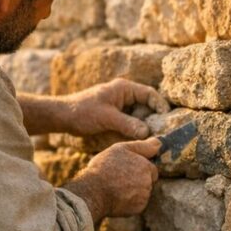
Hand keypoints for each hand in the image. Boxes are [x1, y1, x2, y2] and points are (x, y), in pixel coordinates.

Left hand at [52, 79, 169, 138]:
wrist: (63, 117)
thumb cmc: (82, 112)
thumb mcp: (106, 118)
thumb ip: (128, 124)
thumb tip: (147, 132)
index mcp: (124, 89)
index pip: (149, 94)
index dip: (160, 106)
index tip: (167, 119)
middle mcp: (124, 96)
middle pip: (147, 107)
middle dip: (153, 120)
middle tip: (160, 134)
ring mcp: (120, 106)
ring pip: (139, 117)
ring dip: (144, 127)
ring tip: (151, 140)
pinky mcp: (115, 117)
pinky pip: (131, 123)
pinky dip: (135, 131)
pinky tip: (138, 141)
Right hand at [65, 137, 159, 221]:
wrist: (93, 191)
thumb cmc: (104, 168)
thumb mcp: (120, 149)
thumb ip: (142, 146)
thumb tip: (159, 143)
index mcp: (146, 167)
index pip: (151, 169)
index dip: (138, 168)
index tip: (125, 169)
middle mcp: (148, 182)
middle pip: (147, 181)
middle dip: (137, 180)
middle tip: (119, 179)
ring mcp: (144, 197)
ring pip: (142, 193)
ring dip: (133, 191)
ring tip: (116, 188)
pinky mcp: (138, 209)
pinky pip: (137, 205)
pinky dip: (129, 202)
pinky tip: (117, 198)